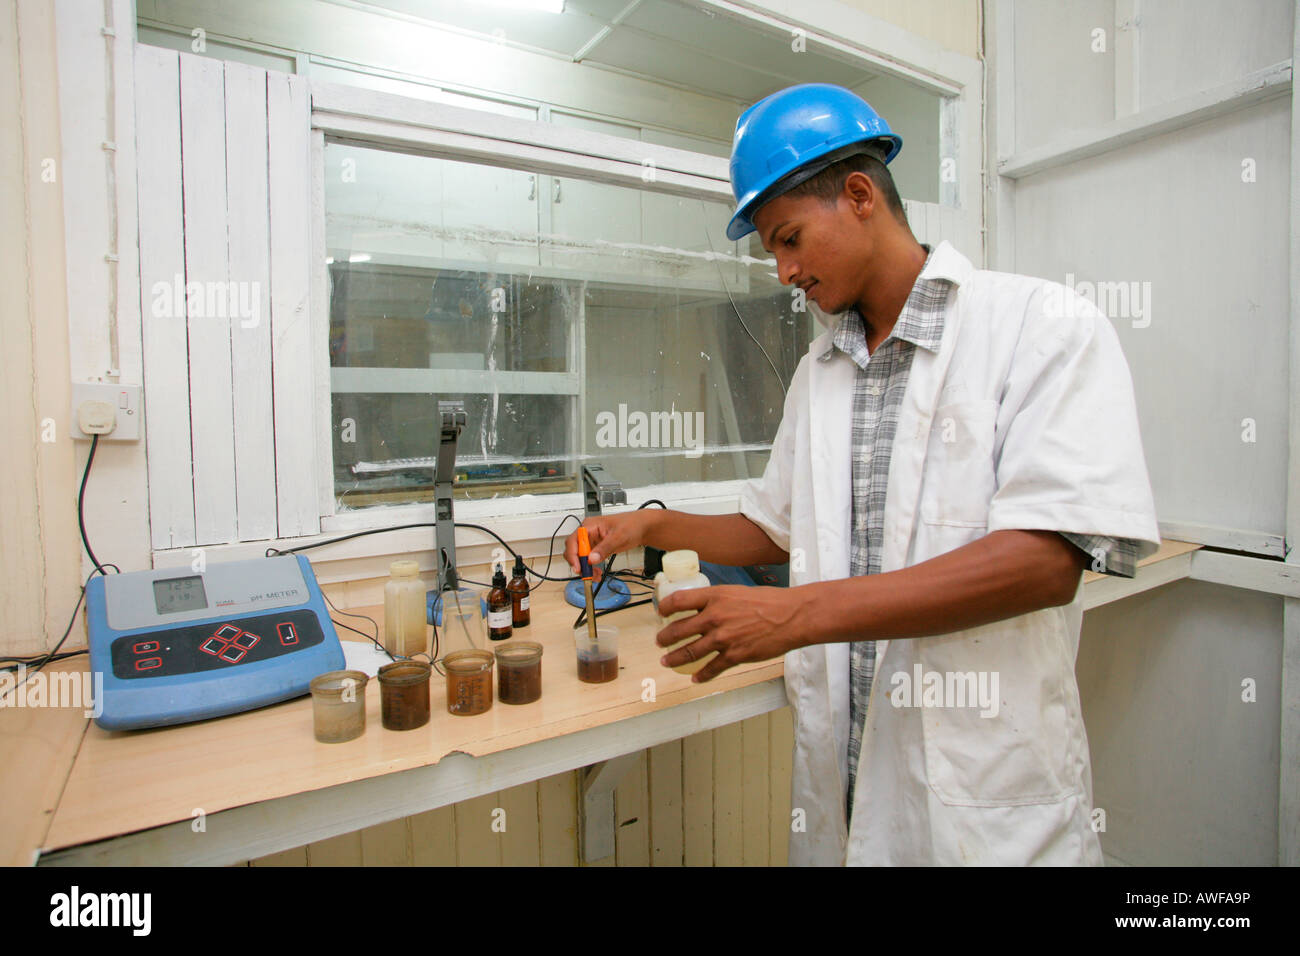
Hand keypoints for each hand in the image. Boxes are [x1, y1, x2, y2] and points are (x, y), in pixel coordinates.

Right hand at [564, 511, 659, 578]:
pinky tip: (597, 572)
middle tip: (587, 574)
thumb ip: (604, 548)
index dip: (573, 555)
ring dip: (585, 568)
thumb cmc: (632, 525)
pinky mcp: (596, 548)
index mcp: (589, 525)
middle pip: (574, 550)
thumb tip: (592, 559)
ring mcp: (591, 541)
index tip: (578, 567)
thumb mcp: (619, 537)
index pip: (573, 541)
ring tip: (595, 575)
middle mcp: (587, 533)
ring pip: (580, 558)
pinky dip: (591, 568)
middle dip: (579, 564)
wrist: (642, 528)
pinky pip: (589, 560)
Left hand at [656, 584, 811, 682]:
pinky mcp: (734, 655)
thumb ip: (719, 600)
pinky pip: (711, 668)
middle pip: (678, 629)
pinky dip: (701, 675)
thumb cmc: (769, 602)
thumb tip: (704, 607)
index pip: (679, 600)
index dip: (665, 607)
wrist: (791, 616)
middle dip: (665, 638)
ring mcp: (723, 638)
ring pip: (690, 652)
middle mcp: (714, 617)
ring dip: (675, 658)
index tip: (661, 612)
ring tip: (666, 661)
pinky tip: (695, 678)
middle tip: (660, 641)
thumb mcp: (738, 592)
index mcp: (715, 597)